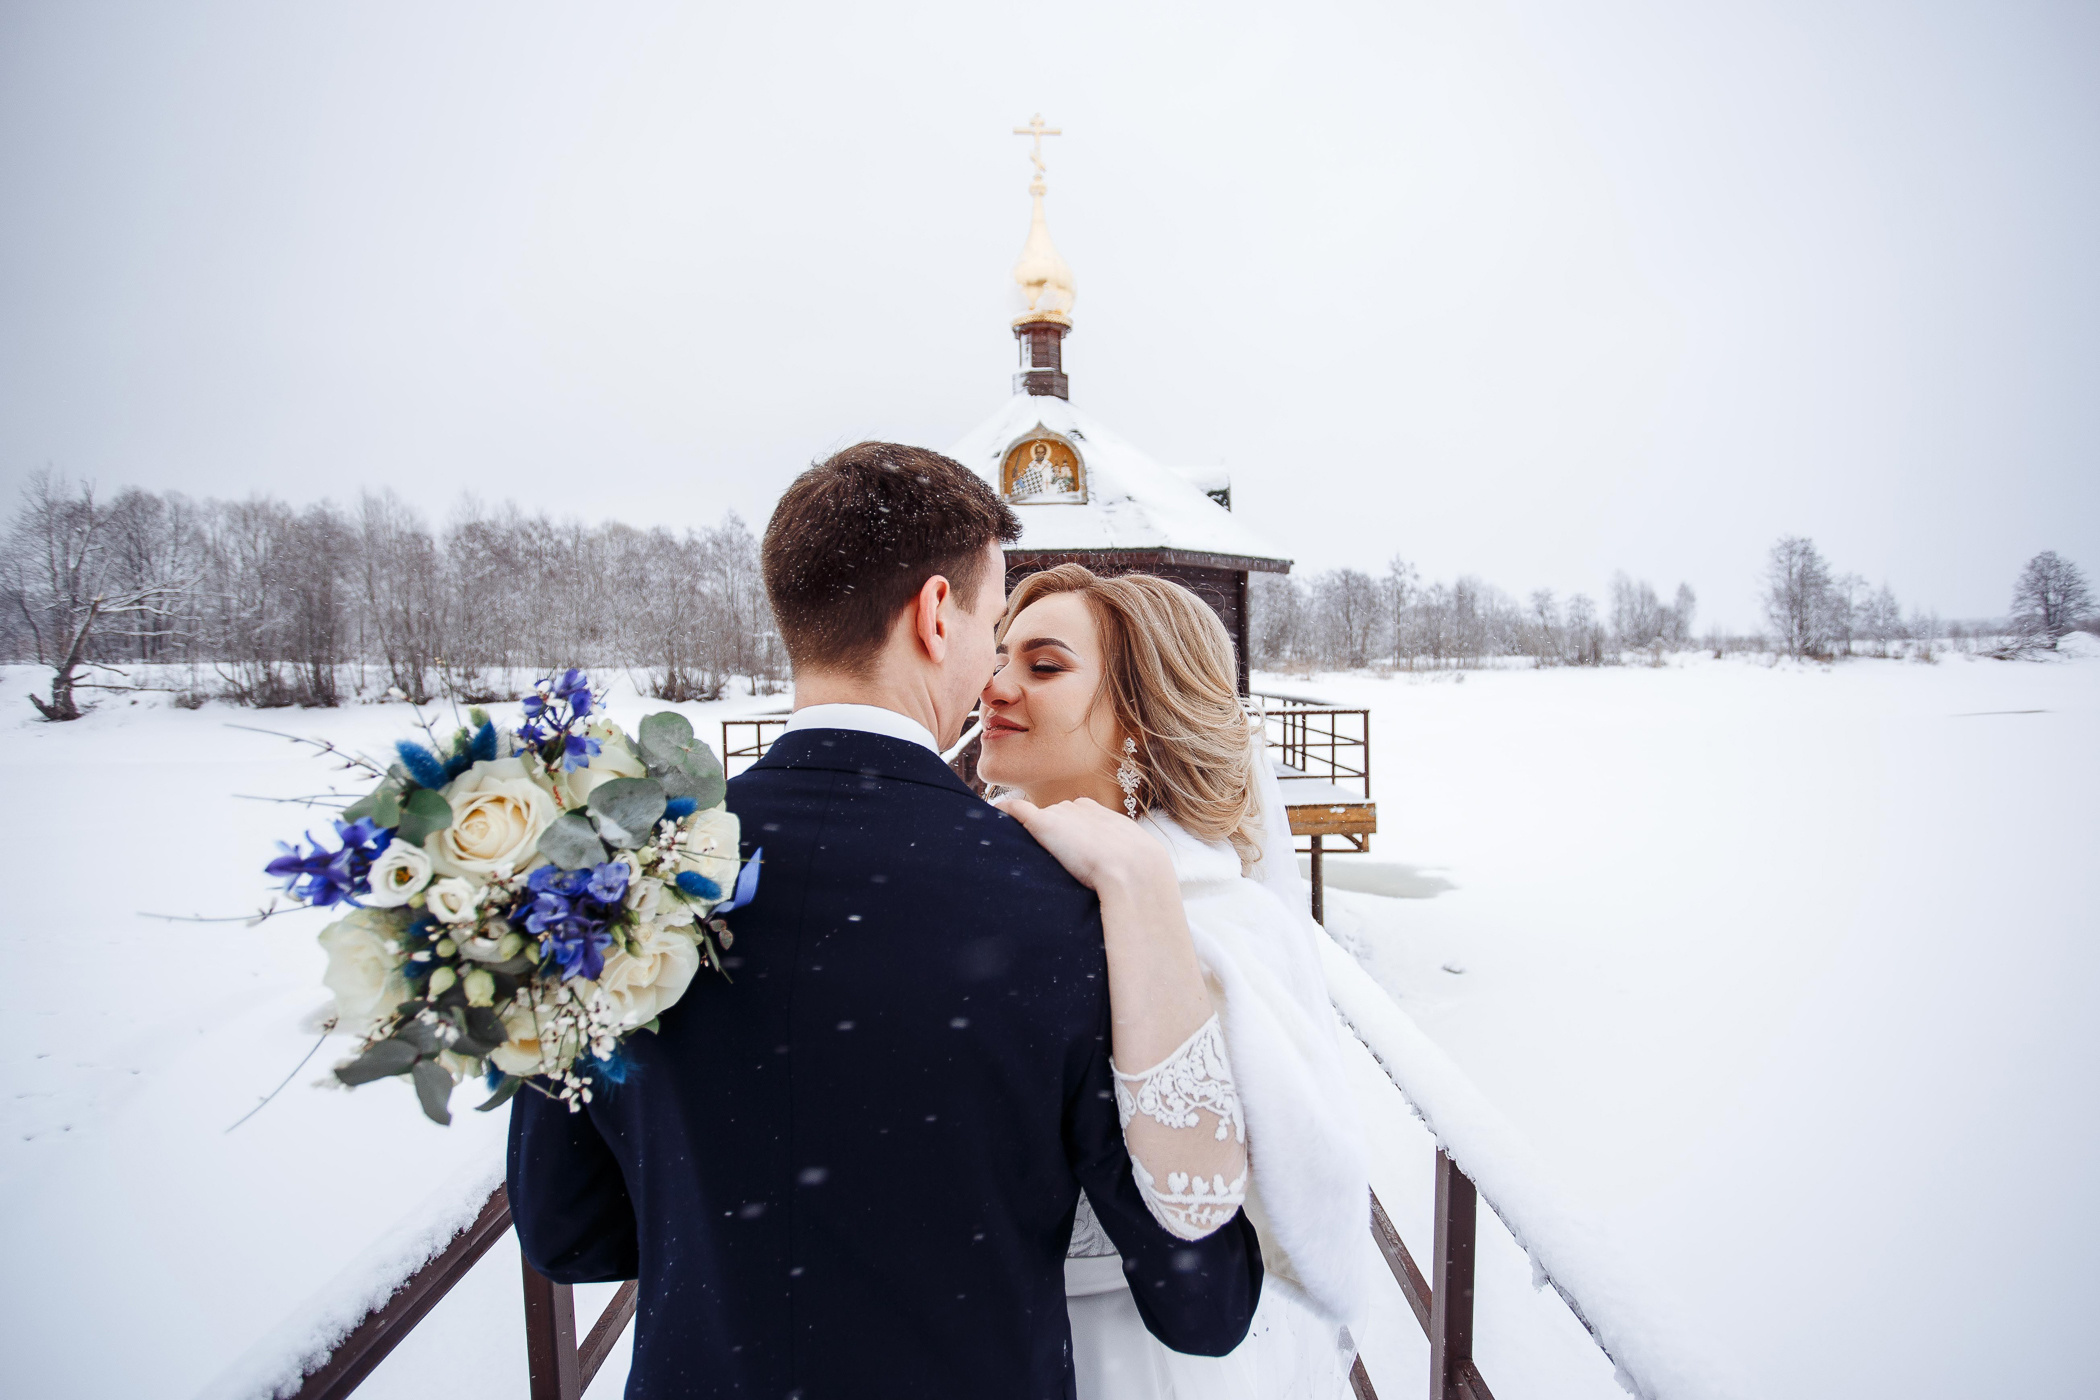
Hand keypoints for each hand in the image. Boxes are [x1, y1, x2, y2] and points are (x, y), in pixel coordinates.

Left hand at [995, 795, 1171, 893]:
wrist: (1133, 873)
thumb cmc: (1140, 875)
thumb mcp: (1138, 861)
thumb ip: (1124, 863)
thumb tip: (1132, 880)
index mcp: (1104, 815)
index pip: (1079, 814)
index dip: (1071, 832)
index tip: (1068, 849)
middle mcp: (1081, 809)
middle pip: (1057, 815)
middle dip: (1052, 831)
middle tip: (1051, 856)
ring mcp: (1061, 815)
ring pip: (1038, 818)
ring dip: (1031, 830)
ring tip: (1022, 847)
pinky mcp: (1043, 824)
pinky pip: (1017, 810)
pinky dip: (1005, 810)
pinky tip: (994, 814)